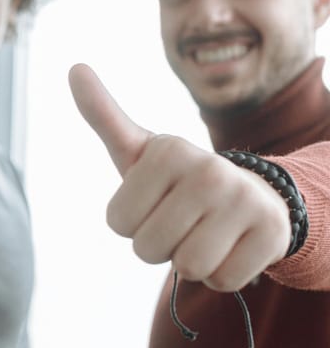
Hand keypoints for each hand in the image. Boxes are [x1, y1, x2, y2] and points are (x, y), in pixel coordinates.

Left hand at [68, 63, 290, 290]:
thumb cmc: (177, 179)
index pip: (117, 222)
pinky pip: (223, 280)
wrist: (250, 193)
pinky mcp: (272, 233)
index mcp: (168, 152)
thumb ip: (103, 115)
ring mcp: (245, 200)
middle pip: (148, 248)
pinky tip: (231, 245)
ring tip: (204, 232)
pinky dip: (221, 273)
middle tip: (180, 221)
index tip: (153, 202)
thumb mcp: (138, 149)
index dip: (132, 222)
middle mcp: (209, 170)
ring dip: (189, 261)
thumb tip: (74, 67)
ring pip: (188, 266)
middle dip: (158, 245)